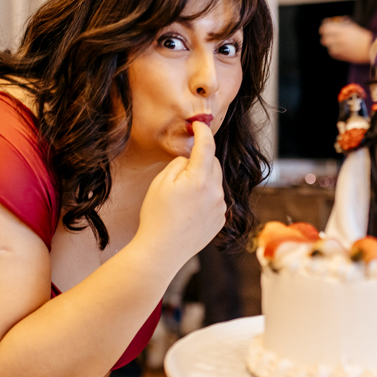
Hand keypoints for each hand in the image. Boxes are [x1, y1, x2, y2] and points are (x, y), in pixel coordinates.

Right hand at [136, 121, 225, 265]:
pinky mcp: (220, 220)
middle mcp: (216, 192)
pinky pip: (216, 200)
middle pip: (214, 164)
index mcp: (200, 179)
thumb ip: (179, 164)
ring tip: (182, 197)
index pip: (207, 146)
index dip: (203, 132)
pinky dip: (206, 197)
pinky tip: (188, 210)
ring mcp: (220, 208)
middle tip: (182, 170)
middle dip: (201, 161)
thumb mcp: (161, 182)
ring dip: (204, 181)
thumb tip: (190, 160)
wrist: (161, 251)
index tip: (198, 125)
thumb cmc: (157, 216)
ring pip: (215, 183)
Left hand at [319, 18, 373, 63]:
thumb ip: (345, 24)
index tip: (326, 27)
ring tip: (336, 42)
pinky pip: (333, 54)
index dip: (324, 27)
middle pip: (324, 39)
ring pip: (329, 48)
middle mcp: (340, 40)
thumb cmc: (366, 34)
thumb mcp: (355, 25)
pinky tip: (339, 48)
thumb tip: (338, 21)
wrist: (374, 47)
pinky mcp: (344, 57)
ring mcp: (341, 50)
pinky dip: (334, 51)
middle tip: (330, 35)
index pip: (325, 28)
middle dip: (326, 37)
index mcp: (342, 30)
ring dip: (331, 45)